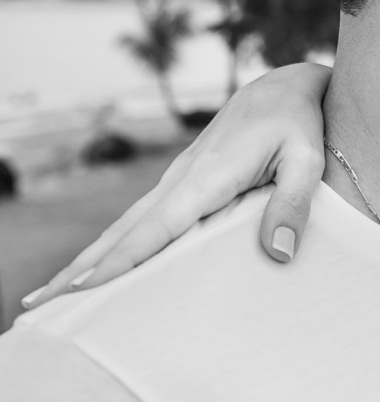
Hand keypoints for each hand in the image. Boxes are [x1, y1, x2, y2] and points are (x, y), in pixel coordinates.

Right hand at [23, 63, 331, 310]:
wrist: (282, 89)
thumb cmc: (297, 125)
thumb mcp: (306, 161)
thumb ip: (293, 205)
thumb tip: (277, 254)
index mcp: (206, 177)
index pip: (156, 228)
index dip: (121, 261)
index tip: (85, 289)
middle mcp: (180, 180)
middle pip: (123, 232)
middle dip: (82, 268)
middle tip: (43, 305)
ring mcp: (177, 182)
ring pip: (125, 227)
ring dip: (88, 259)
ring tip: (53, 295)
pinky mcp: (182, 186)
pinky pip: (141, 222)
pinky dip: (114, 246)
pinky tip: (102, 268)